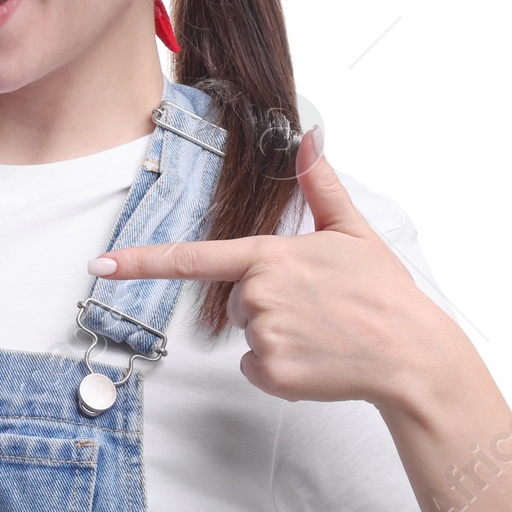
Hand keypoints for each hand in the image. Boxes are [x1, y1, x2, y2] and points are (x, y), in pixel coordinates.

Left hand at [89, 127, 463, 410]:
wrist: (410, 353)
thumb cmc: (383, 292)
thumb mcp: (354, 231)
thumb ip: (321, 186)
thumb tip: (310, 139)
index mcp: (270, 255)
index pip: (193, 258)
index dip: (141, 262)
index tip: (102, 265)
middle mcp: (259, 294)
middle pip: (235, 299)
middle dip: (268, 303)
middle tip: (317, 306)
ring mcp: (263, 335)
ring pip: (247, 334)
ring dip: (277, 335)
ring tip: (322, 332)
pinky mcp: (271, 372)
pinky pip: (255, 368)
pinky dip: (280, 368)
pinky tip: (315, 358)